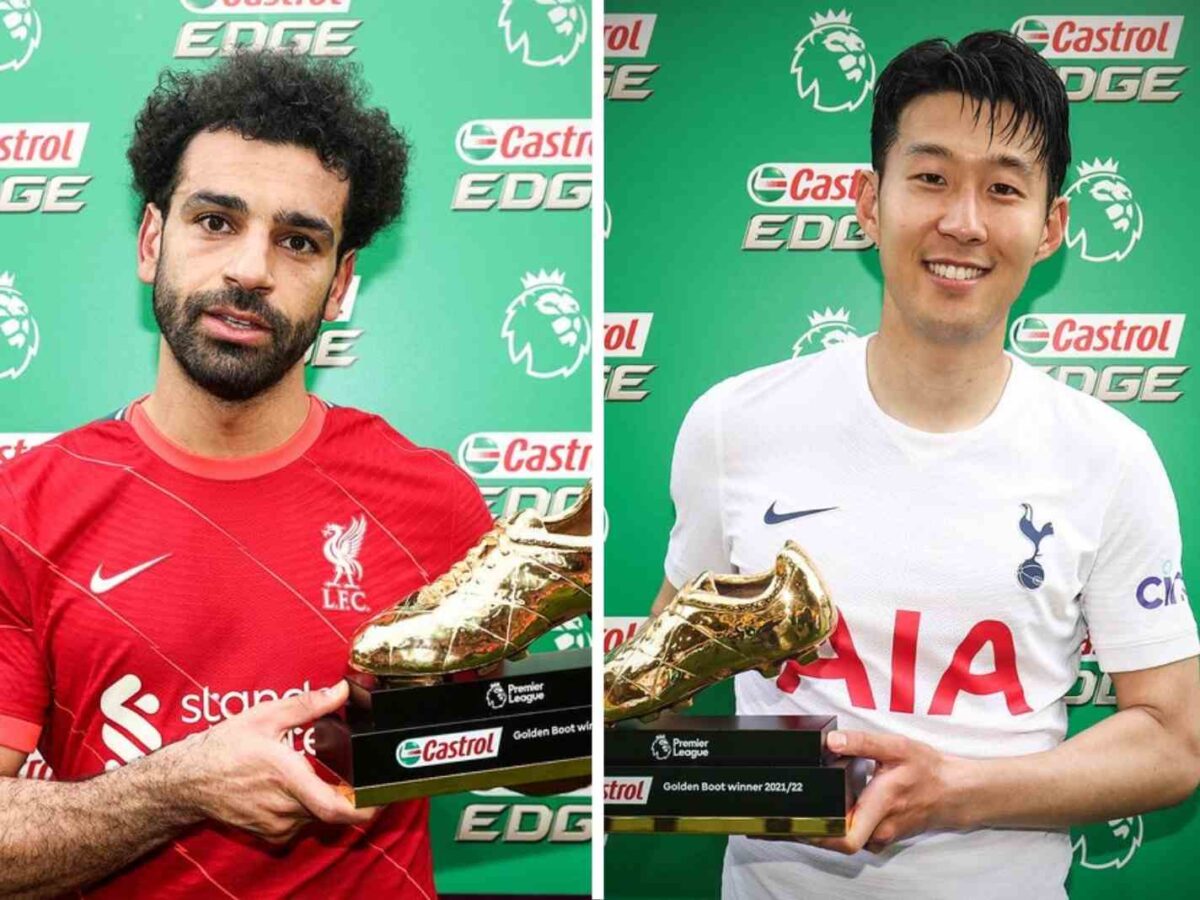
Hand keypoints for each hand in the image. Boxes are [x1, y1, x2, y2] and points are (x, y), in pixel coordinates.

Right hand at [169, 681, 375, 843]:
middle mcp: (285, 808)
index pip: (336, 808)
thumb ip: (309, 704)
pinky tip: (304, 788)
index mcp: (288, 778)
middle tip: (363, 777)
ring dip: (329, 799)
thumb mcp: (266, 716)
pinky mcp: (270, 833)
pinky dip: (310, 808)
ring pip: (318, 816)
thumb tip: (342, 690)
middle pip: (333, 810)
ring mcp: (276, 825)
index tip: (385, 797)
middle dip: (352, 795)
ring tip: (331, 776)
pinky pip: (301, 824)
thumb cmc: (224, 748)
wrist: (188, 781)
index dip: (367, 808)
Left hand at [807, 730, 960, 854]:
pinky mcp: (885, 836)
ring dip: (830, 826)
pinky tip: (838, 808)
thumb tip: (832, 741)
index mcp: (879, 806)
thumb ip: (862, 742)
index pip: (846, 839)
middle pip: (839, 841)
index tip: (800, 821)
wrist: (954, 790)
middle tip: (797, 810)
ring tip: (814, 805)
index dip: (820, 835)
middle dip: (815, 828)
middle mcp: (880, 828)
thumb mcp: (896, 747)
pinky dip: (846, 826)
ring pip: (848, 839)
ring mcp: (883, 835)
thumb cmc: (928, 770)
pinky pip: (859, 837)